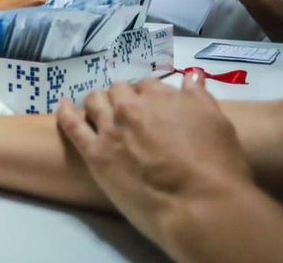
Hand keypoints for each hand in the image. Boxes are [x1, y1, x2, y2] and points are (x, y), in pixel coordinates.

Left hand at [56, 75, 251, 245]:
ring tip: (100, 110)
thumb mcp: (219, 123)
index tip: (151, 107)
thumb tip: (191, 76)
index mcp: (161, 97)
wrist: (200, 205)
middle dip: (123, 98)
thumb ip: (200, 97)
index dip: (149, 96)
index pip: (148, 85)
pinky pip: (73, 126)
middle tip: (129, 114)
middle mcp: (132, 107)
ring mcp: (110, 129)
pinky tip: (63, 106)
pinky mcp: (95, 153)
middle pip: (119, 91)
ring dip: (99, 103)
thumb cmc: (218, 167)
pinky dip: (66, 113)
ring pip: (95, 102)